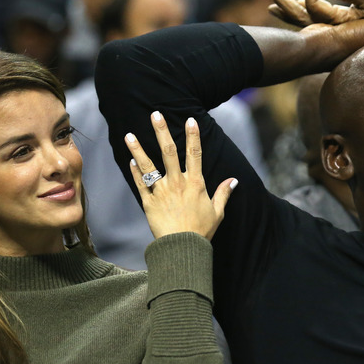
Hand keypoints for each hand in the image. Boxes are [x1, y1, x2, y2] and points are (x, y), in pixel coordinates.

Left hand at [124, 112, 236, 240]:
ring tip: (129, 134)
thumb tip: (234, 180)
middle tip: (156, 114)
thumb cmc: (201, 231)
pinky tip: (131, 159)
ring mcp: (161, 192)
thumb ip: (224, 194)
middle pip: (169, 152)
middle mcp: (177, 183)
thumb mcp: (218, 212)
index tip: (190, 120)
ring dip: (138, 148)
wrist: (182, 248)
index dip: (193, 136)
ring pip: (149, 165)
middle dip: (162, 131)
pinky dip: (135, 171)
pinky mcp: (148, 202)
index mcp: (196, 184)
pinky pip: (140, 183)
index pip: (195, 154)